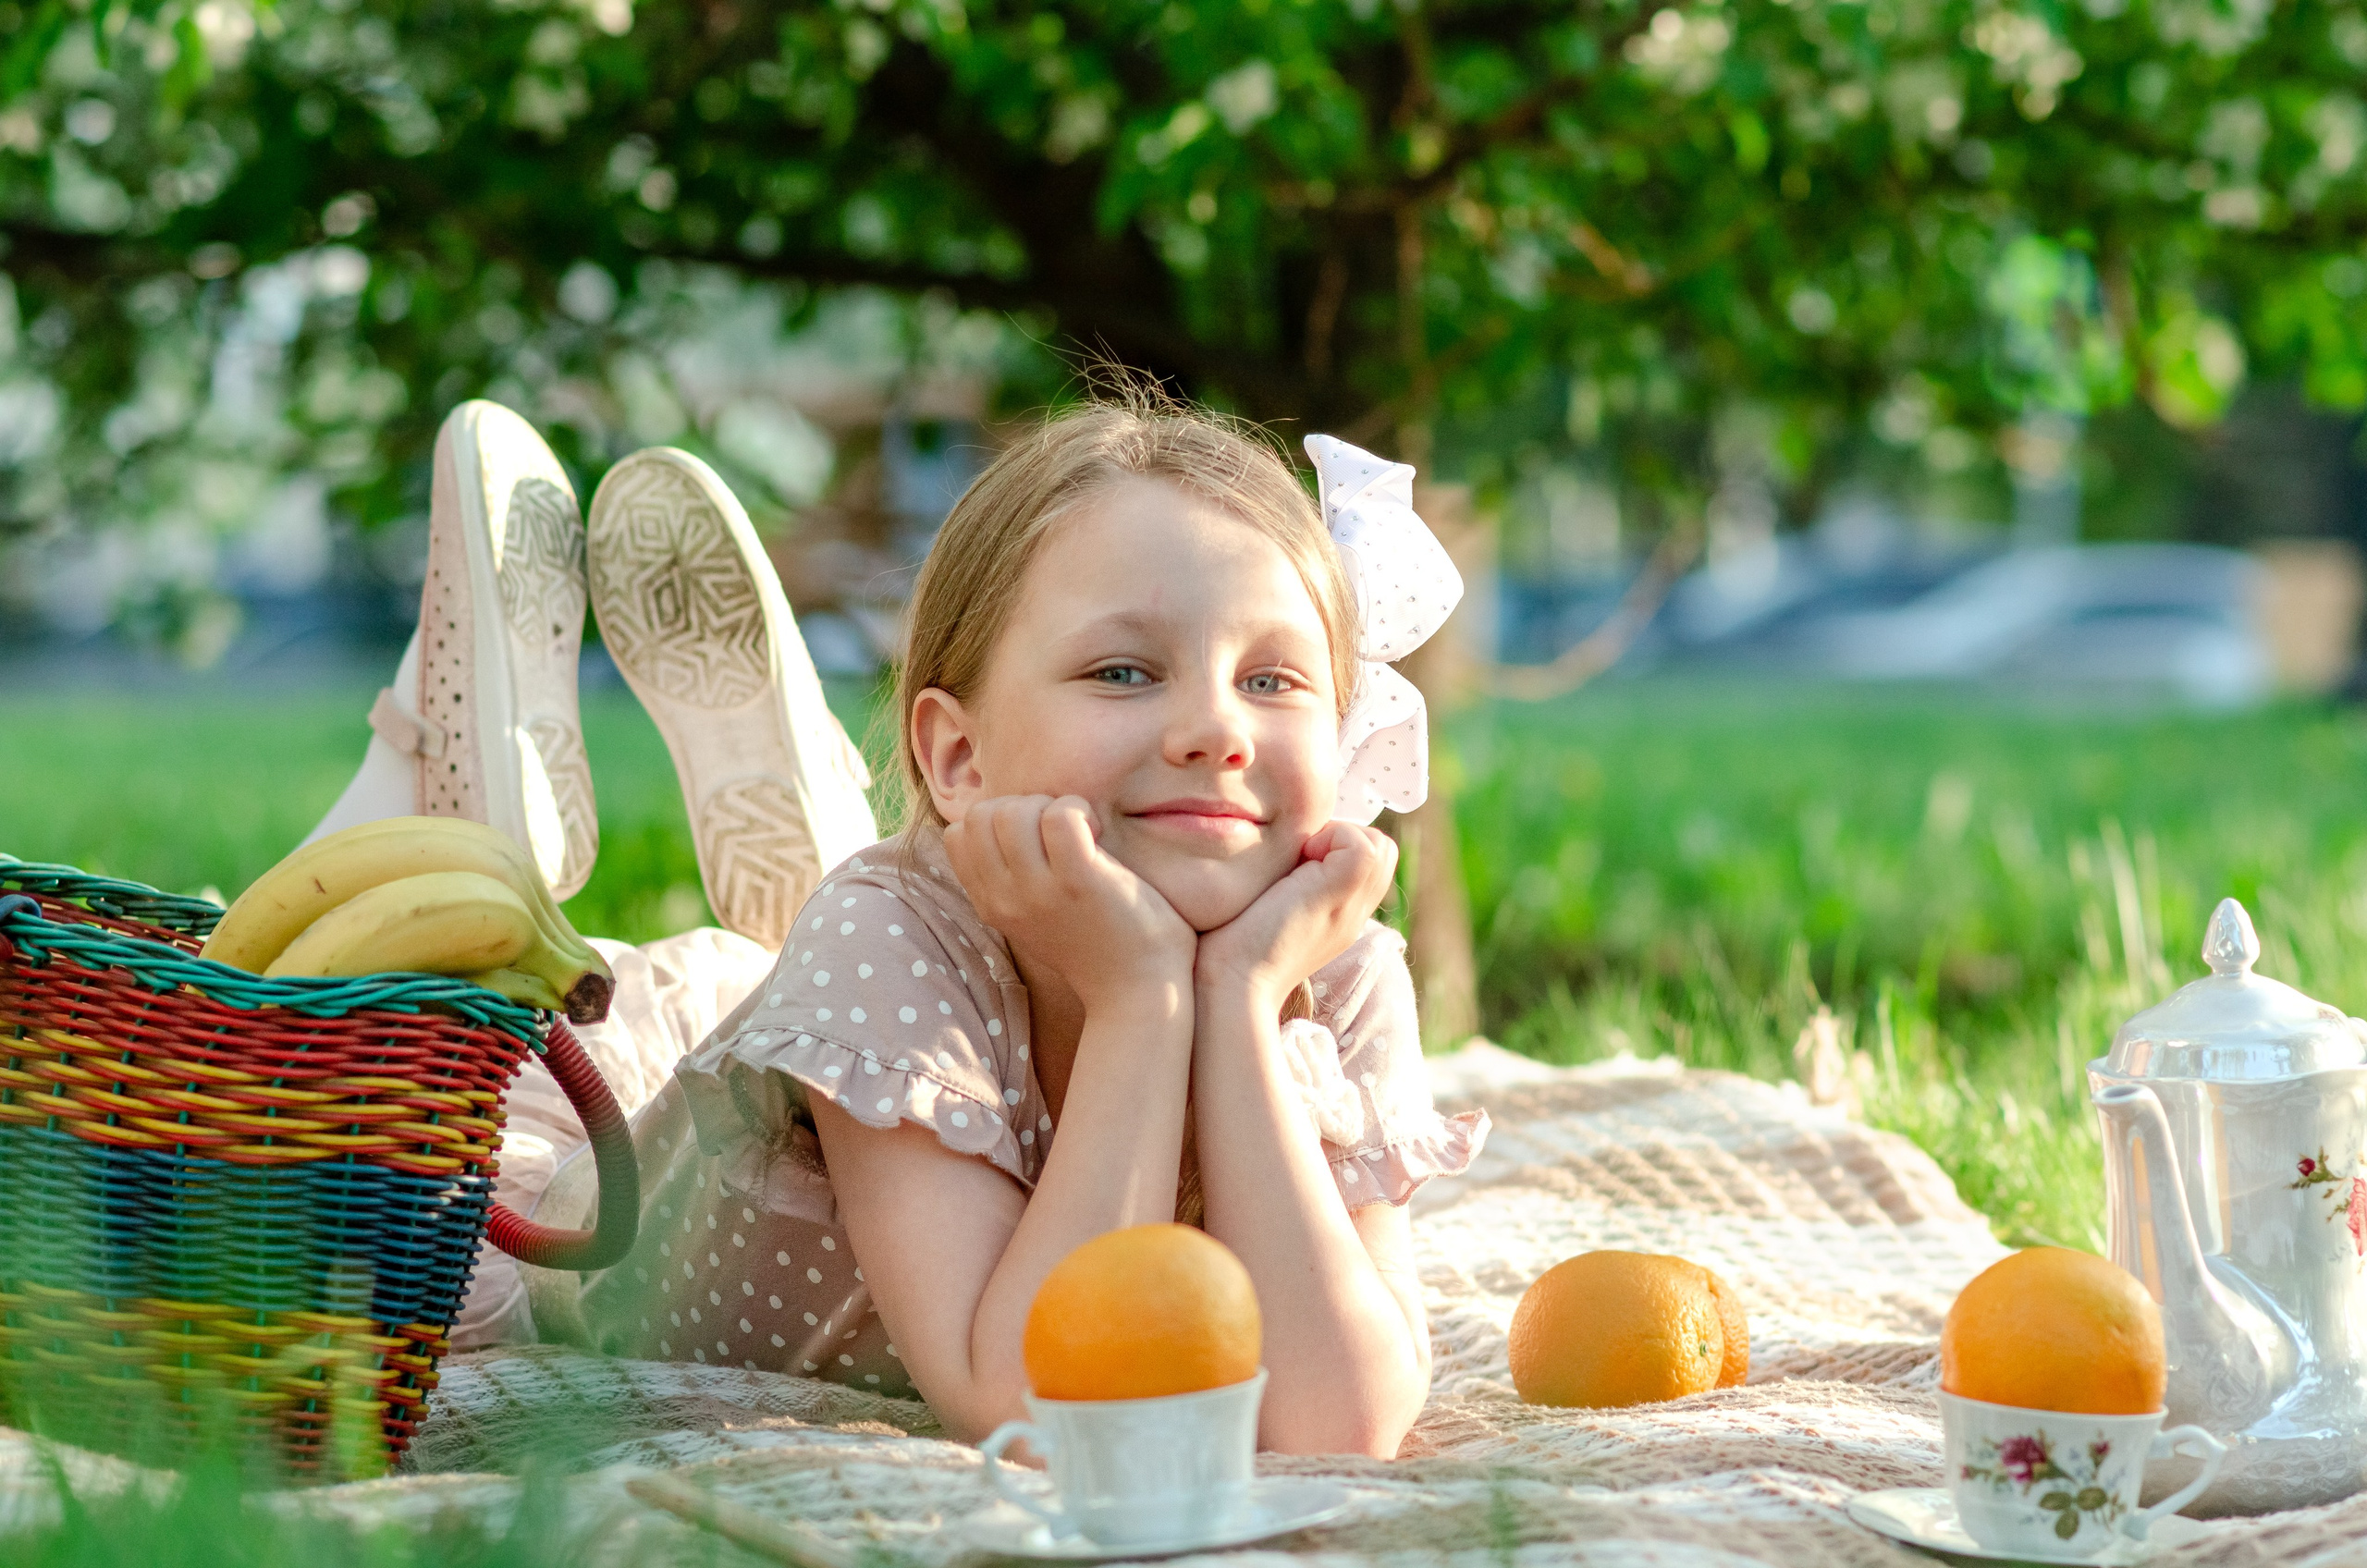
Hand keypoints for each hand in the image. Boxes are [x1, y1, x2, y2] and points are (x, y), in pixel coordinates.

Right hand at [944, 795, 1197, 1015]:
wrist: (1138, 992)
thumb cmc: (1097, 946)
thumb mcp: (1034, 919)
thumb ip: (1011, 880)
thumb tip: (1006, 823)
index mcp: (991, 905)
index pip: (957, 834)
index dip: (996, 818)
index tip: (1034, 838)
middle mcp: (1005, 899)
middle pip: (981, 815)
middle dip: (1023, 805)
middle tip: (1061, 832)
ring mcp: (1038, 891)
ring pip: (1013, 811)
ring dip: (1052, 806)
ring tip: (1082, 833)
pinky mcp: (1079, 881)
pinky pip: (1060, 816)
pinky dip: (1080, 810)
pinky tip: (1098, 834)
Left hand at [1194, 822, 1398, 1012]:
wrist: (1234, 984)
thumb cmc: (1230, 949)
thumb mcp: (1266, 909)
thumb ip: (1283, 882)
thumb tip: (1280, 849)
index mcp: (1337, 916)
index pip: (1366, 863)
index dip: (1336, 845)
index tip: (1296, 860)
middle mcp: (1352, 913)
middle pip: (1380, 851)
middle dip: (1341, 837)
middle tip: (1299, 855)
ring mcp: (1351, 906)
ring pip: (1378, 845)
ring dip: (1337, 835)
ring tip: (1299, 858)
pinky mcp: (1340, 894)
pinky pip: (1364, 843)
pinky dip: (1331, 836)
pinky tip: (1297, 861)